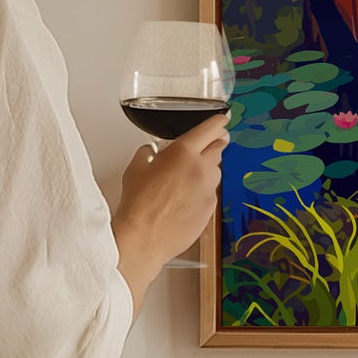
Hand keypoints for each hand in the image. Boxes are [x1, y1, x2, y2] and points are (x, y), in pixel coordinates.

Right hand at [112, 113, 229, 313]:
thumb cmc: (138, 203)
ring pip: (215, 172)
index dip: (217, 122)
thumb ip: (147, 154)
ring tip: (187, 179)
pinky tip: (185, 200)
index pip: (210, 129)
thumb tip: (150, 152)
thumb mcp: (135, 168)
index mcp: (183, 152)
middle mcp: (202, 168)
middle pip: (218, 148)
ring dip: (206, 170)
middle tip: (206, 146)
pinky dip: (202, 192)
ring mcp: (209, 190)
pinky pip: (211, 193)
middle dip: (213, 145)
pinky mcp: (211, 209)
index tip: (222, 120)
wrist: (144, 237)